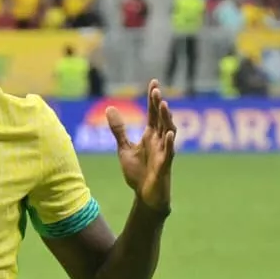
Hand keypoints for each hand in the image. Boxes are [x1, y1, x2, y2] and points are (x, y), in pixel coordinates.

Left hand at [106, 79, 176, 212]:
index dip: (153, 98)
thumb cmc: (137, 173)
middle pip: (160, 119)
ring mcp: (163, 152)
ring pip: (168, 132)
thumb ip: (119, 129)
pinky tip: (168, 133)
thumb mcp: (124, 148)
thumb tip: (110, 108)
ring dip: (166, 119)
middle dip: (159, 105)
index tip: (154, 82)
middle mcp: (159, 141)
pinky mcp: (164, 166)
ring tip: (164, 106)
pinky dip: (169, 143)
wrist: (145, 196)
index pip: (153, 113)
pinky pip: (169, 153)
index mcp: (150, 135)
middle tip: (156, 90)